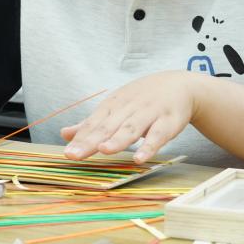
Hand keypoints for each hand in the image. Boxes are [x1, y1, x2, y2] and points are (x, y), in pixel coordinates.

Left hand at [60, 71, 199, 163]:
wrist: (178, 85)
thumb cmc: (141, 99)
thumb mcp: (115, 107)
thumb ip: (92, 123)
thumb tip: (65, 134)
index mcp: (113, 105)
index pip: (94, 123)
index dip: (80, 138)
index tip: (68, 153)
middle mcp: (128, 108)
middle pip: (108, 126)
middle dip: (91, 141)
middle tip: (75, 155)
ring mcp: (148, 114)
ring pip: (131, 128)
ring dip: (118, 140)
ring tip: (104, 150)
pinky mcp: (168, 122)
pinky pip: (158, 136)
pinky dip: (149, 147)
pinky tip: (139, 159)